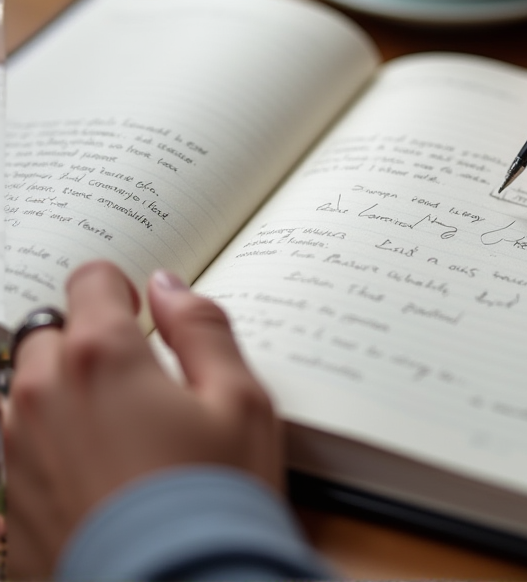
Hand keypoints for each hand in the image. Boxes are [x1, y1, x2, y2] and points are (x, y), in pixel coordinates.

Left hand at [3, 261, 281, 579]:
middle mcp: (44, 395)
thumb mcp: (241, 401)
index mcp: (100, 356)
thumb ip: (202, 328)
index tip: (140, 319)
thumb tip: (169, 287)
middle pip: (47, 335)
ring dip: (55, 397)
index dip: (119, 291)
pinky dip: (41, 452)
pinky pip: (12, 455)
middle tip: (132, 383)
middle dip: (84, 344)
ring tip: (107, 433)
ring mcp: (17, 454)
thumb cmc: (216, 505)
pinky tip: (85, 479)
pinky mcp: (9, 509)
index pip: (90, 279)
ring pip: (21, 394)